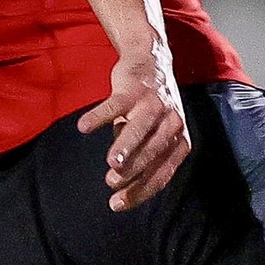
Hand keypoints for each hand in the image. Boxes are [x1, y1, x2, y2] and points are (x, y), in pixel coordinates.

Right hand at [78, 42, 189, 210]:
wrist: (150, 60)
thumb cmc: (149, 108)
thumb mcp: (154, 134)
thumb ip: (143, 157)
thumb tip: (121, 188)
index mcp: (179, 138)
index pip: (163, 171)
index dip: (142, 189)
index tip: (117, 204)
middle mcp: (172, 121)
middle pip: (154, 151)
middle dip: (134, 170)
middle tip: (111, 183)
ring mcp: (153, 103)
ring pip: (140, 128)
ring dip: (127, 145)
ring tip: (112, 163)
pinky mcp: (134, 89)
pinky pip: (115, 104)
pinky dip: (100, 115)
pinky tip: (85, 127)